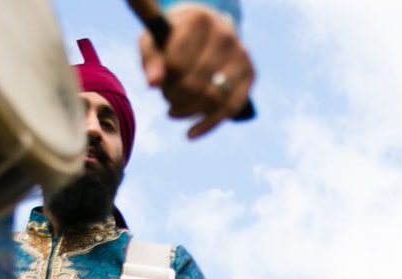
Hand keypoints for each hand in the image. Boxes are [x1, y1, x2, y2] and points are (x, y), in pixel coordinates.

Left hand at [138, 3, 253, 140]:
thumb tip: (153, 84)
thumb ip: (151, 60)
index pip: (179, 63)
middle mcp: (224, 34)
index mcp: (199, 20)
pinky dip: (208, 124)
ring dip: (189, 112)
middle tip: (167, 104)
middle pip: (198, 82)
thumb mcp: (154, 43)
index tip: (158, 87)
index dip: (166, 81)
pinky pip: (231, 108)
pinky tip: (190, 134)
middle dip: (177, 99)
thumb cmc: (173, 39)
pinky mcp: (250, 73)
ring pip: (214, 97)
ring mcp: (240, 54)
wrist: (206, 33)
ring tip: (173, 113)